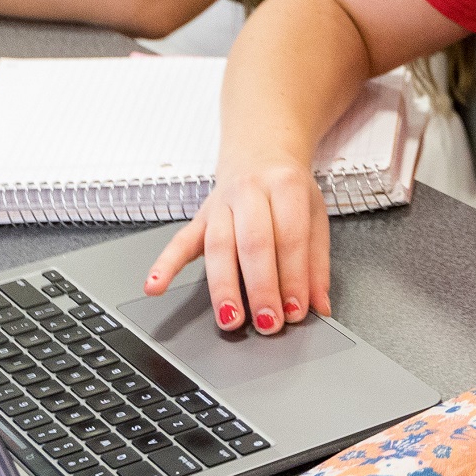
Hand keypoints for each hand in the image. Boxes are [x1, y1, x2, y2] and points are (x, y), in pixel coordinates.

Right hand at [143, 156, 330, 333]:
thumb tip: (320, 306)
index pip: (290, 237)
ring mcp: (220, 204)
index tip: (296, 311)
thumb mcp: (314, 214)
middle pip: (253, 243)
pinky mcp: (199, 217)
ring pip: (218, 246)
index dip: (293, 277)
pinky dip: (165, 264)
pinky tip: (155, 287)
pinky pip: (179, 240)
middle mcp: (249, 191)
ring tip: (231, 319)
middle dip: (261, 287)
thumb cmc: (288, 190)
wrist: (260, 152)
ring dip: (224, 287)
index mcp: (285, 186)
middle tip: (268, 323)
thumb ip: (317, 262)